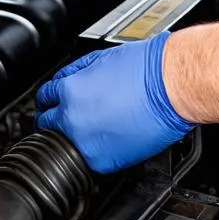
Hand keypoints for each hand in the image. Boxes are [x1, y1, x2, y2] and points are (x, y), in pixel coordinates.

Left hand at [36, 32, 194, 173]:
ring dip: (69, 137)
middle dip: (52, 118)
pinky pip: (86, 158)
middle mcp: (72, 119)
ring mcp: (86, 142)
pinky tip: (101, 140)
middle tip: (62, 118)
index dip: (48, 99)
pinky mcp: (103, 161)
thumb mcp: (101, 58)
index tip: (51, 103)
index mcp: (70, 91)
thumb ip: (76, 72)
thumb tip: (65, 80)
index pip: (44, 99)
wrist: (173, 88)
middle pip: (47, 123)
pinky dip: (90, 151)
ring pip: (62, 144)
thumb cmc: (147, 70)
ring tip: (86, 130)